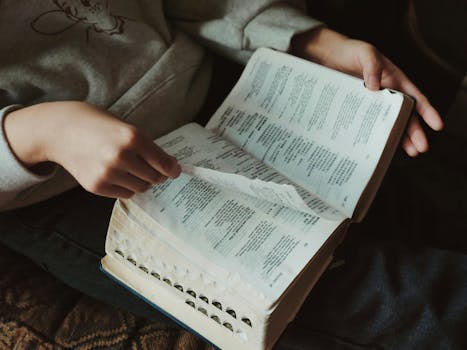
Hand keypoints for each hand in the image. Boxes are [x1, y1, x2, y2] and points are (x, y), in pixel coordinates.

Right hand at [4, 101, 180, 197]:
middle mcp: (121, 157)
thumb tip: (170, 168)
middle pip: (155, 178)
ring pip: (141, 188)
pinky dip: (126, 187)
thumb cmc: (97, 125)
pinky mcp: (97, 186)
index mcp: (132, 137)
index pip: (164, 164)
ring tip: (131, 169)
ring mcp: (108, 174)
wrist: (60, 130)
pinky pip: (125, 194)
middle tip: (153, 169)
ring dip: (142, 181)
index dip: (173, 169)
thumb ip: (147, 147)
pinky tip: (117, 174)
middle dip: (158, 175)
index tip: (175, 170)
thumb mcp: (126, 127)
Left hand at [291, 28, 443, 156]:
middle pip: (404, 115)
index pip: (415, 97)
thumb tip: (375, 86)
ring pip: (387, 123)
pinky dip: (373, 135)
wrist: (326, 56)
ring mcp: (371, 104)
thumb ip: (372, 66)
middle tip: (420, 148)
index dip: (427, 111)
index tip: (437, 125)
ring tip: (408, 152)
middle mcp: (386, 94)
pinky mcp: (357, 109)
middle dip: (414, 132)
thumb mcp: (364, 53)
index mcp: (394, 80)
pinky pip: (367, 124)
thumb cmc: (349, 51)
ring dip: (397, 137)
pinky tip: (377, 147)